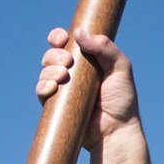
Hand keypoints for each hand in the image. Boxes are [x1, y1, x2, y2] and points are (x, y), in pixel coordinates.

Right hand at [37, 27, 151, 163]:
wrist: (116, 130)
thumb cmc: (122, 99)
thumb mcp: (121, 68)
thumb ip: (105, 47)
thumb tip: (79, 32)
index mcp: (87, 60)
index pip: (67, 43)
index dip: (59, 37)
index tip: (62, 38)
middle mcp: (73, 73)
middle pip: (53, 55)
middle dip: (55, 54)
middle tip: (68, 62)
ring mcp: (63, 89)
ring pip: (45, 71)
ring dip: (49, 69)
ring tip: (63, 76)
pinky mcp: (56, 105)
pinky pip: (41, 91)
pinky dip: (43, 86)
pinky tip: (52, 88)